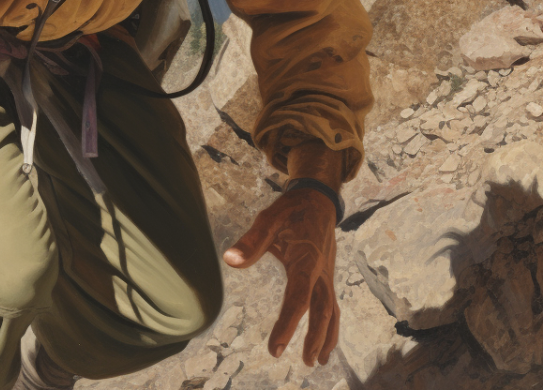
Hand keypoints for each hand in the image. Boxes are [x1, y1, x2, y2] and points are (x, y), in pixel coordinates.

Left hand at [223, 187, 338, 366]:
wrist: (319, 200)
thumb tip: (230, 260)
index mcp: (306, 260)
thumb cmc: (291, 209)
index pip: (298, 298)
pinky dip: (331, 327)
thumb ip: (251, 241)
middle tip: (298, 361)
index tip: (276, 348)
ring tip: (315, 362)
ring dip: (325, 337)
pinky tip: (325, 342)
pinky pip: (333, 306)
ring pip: (331, 312)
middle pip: (322, 311)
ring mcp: (327, 275)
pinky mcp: (328, 276)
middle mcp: (321, 272)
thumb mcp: (269, 218)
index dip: (288, 324)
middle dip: (312, 337)